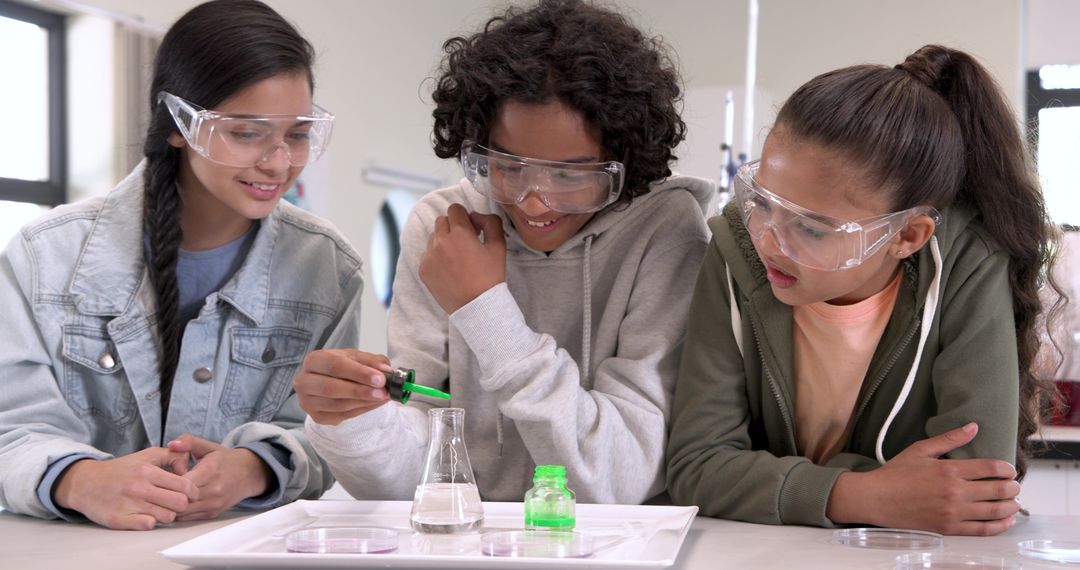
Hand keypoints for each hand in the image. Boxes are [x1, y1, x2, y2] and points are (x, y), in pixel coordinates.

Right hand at [52, 447, 197, 529]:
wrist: (85, 483)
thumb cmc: (122, 470)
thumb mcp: (148, 455)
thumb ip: (173, 456)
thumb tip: (188, 468)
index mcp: (147, 471)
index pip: (184, 485)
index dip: (193, 491)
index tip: (191, 493)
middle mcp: (138, 487)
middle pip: (179, 503)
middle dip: (183, 504)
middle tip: (177, 503)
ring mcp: (128, 505)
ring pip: (166, 516)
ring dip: (168, 514)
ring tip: (162, 508)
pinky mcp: (118, 519)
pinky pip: (148, 526)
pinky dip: (151, 522)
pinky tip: (148, 516)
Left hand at [166, 435, 271, 520]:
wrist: (249, 474)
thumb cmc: (226, 460)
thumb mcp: (208, 446)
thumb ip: (189, 442)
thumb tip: (172, 444)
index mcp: (210, 471)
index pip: (182, 483)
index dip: (167, 482)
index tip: (161, 477)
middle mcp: (214, 490)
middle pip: (180, 500)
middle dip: (166, 496)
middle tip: (158, 490)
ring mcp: (214, 504)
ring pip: (183, 512)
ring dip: (172, 506)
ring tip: (165, 497)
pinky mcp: (213, 513)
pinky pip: (189, 517)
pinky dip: (179, 512)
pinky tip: (175, 503)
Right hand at [294, 348, 394, 424]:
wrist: (330, 381)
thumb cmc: (342, 367)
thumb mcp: (356, 358)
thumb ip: (371, 361)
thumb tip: (386, 370)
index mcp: (313, 360)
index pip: (335, 366)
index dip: (358, 373)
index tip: (380, 378)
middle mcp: (304, 381)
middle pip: (331, 388)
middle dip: (360, 390)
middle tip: (383, 392)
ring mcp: (308, 402)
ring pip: (337, 405)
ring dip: (364, 402)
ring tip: (383, 397)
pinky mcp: (317, 417)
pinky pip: (342, 415)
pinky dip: (362, 410)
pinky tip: (374, 403)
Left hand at [418, 203, 505, 313]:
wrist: (477, 306)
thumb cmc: (490, 277)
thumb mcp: (498, 246)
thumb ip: (490, 222)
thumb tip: (475, 215)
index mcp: (459, 233)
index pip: (455, 209)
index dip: (464, 217)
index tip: (470, 229)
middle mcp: (440, 241)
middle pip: (442, 221)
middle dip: (452, 227)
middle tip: (464, 243)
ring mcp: (429, 256)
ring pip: (433, 237)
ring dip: (443, 241)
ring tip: (456, 258)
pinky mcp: (423, 269)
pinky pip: (426, 254)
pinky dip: (436, 257)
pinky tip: (449, 269)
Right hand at [827, 422, 1019, 534]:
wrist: (876, 499)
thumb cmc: (896, 473)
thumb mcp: (920, 449)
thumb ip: (949, 438)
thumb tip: (973, 426)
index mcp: (950, 470)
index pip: (992, 468)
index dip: (1007, 469)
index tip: (1009, 470)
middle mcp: (955, 492)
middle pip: (999, 490)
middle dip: (1013, 487)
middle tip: (1014, 486)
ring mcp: (954, 512)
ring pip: (996, 511)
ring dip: (1011, 507)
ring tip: (1013, 502)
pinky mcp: (949, 528)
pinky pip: (983, 530)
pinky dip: (1000, 526)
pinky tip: (1006, 521)